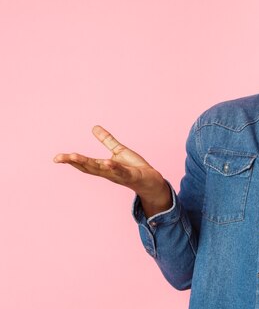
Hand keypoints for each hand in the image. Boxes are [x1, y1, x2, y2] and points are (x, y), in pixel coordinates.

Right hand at [53, 125, 171, 215]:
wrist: (151, 181)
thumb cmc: (135, 167)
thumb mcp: (119, 151)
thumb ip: (107, 140)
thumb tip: (94, 127)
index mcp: (104, 166)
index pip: (85, 163)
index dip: (71, 160)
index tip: (56, 158)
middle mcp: (108, 172)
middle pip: (88, 167)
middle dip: (74, 162)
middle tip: (59, 158)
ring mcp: (119, 175)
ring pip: (101, 169)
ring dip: (88, 163)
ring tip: (74, 156)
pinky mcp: (131, 175)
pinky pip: (121, 171)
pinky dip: (114, 167)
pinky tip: (106, 162)